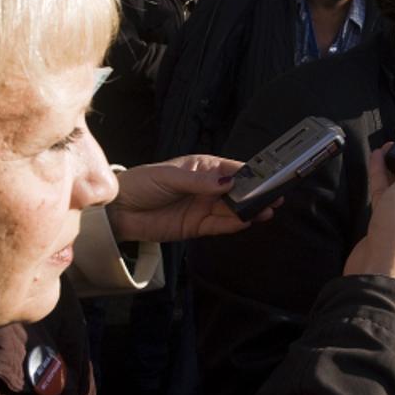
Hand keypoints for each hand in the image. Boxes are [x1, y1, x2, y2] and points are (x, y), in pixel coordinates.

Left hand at [108, 155, 273, 242]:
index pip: (233, 169)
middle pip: (238, 191)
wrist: (119, 211)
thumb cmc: (141, 184)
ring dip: (250, 211)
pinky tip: (247, 221)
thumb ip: (199, 181)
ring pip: (233, 210)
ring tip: (266, 211)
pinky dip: (234, 225)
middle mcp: (208, 187)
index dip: (252, 174)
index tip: (269, 177)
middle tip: (275, 197)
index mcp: (203, 168)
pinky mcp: (198, 227)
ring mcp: (204, 207)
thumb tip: (227, 183)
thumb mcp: (169, 177)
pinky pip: (221, 226)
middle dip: (256, 194)